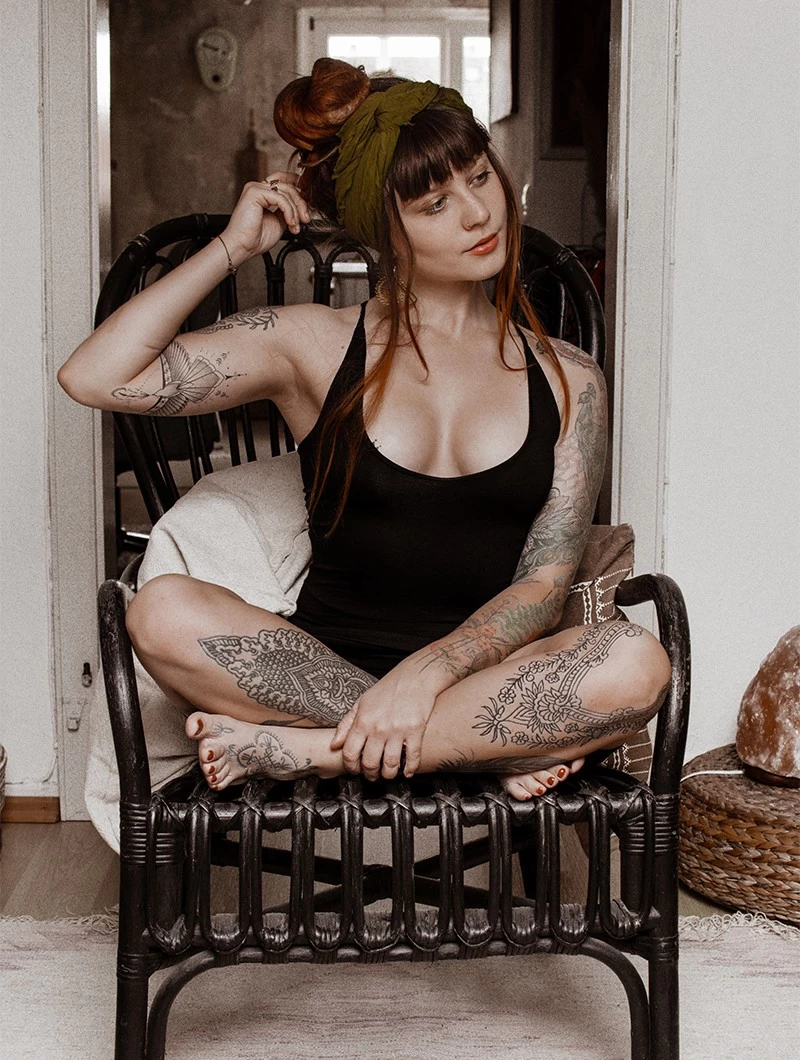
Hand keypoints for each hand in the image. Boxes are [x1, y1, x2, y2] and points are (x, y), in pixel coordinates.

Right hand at [219, 172, 311, 264]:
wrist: (242, 247)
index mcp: (262, 193)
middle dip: (301, 203)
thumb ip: (288, 211)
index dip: (298, 185)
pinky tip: (290, 223)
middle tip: (305, 219)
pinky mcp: (254, 192)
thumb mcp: (279, 222)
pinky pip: (280, 198)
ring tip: (295, 226)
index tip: (309, 199)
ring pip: (286, 191)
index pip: (283, 180)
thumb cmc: (255, 238)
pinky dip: (289, 211)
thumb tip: (301, 208)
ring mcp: (255, 188)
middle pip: (288, 185)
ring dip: (296, 210)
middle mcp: (258, 187)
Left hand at [330, 664, 437, 780]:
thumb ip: (346, 725)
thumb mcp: (361, 703)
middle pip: (370, 763)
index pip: (350, 753)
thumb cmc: (387, 689)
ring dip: (388, 774)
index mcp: (363, 721)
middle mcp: (378, 727)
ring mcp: (397, 730)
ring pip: (390, 764)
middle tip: (372, 775)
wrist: (414, 677)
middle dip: (370, 774)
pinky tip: (407, 771)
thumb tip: (334, 744)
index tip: (355, 770)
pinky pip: (412, 757)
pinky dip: (410, 769)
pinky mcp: (416, 730)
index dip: (351, 767)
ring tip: (388, 774)